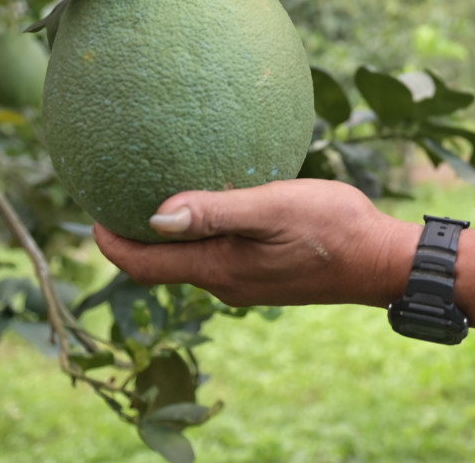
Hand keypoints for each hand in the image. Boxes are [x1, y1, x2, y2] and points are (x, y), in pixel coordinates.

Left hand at [91, 178, 417, 308]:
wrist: (382, 260)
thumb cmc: (332, 228)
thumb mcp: (273, 208)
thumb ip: (216, 212)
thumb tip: (155, 216)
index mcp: (218, 269)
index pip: (145, 265)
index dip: (111, 244)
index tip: (91, 213)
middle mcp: (225, 282)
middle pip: (162, 265)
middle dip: (133, 237)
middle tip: (115, 196)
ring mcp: (246, 281)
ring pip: (190, 260)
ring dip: (168, 234)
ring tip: (157, 192)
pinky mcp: (266, 273)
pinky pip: (218, 254)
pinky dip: (200, 233)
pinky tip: (214, 201)